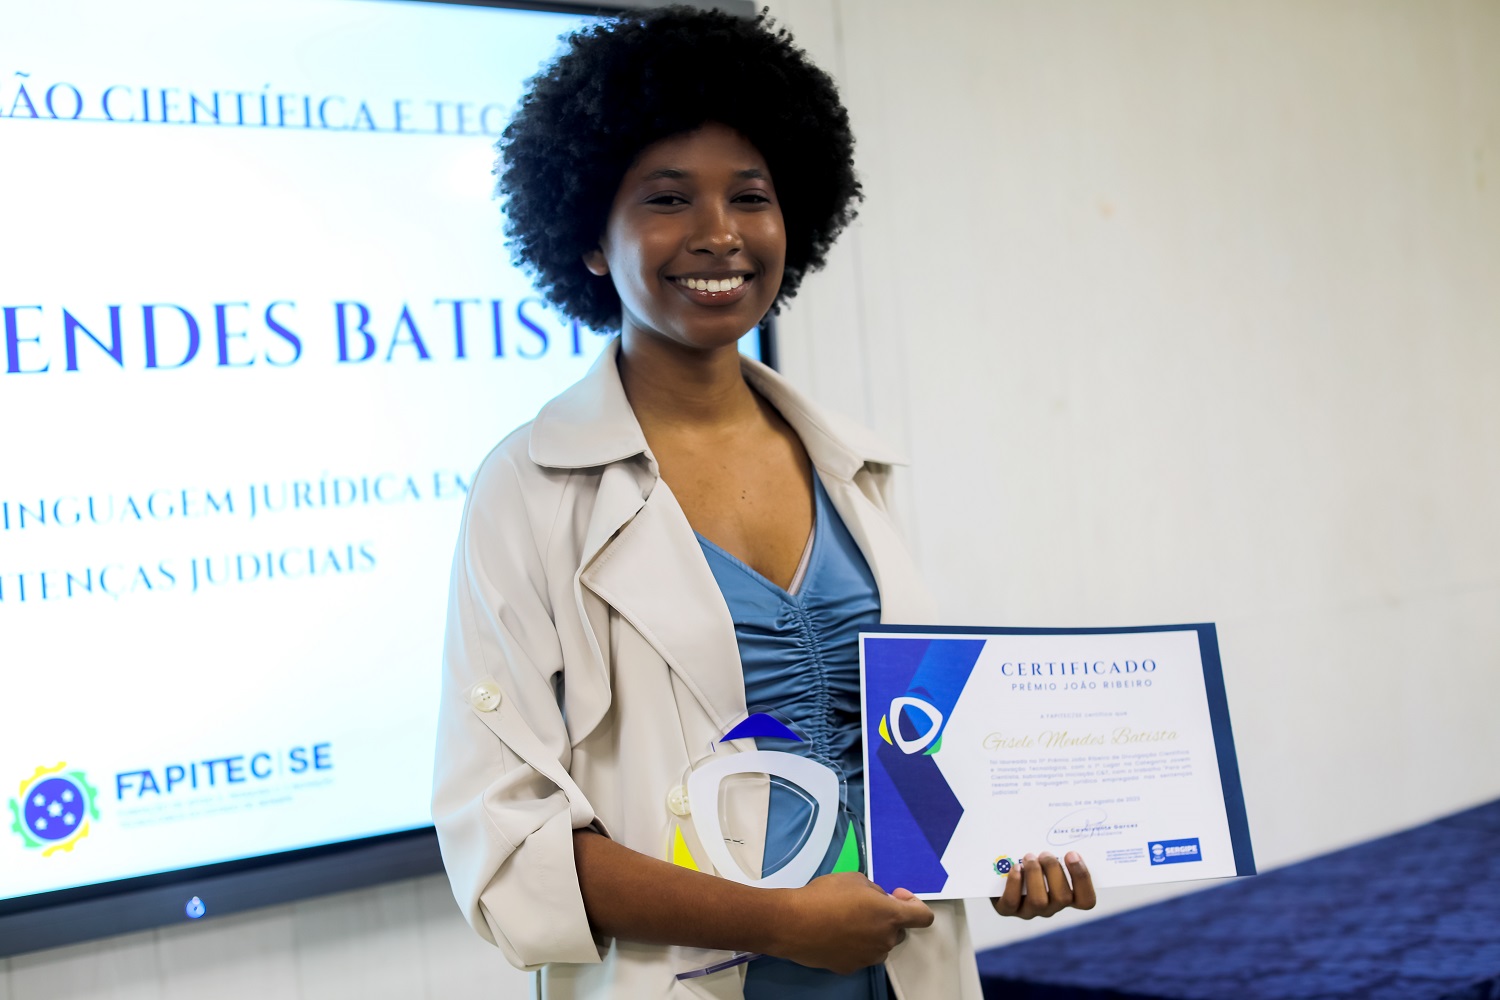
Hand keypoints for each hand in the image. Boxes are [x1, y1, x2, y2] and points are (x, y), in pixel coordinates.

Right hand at [771, 872, 934, 973]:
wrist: (794, 923)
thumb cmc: (825, 895)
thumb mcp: (855, 878)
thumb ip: (875, 891)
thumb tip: (879, 900)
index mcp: (890, 916)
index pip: (924, 917)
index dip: (914, 904)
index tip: (896, 896)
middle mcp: (885, 940)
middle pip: (899, 931)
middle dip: (887, 918)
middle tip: (864, 905)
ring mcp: (869, 957)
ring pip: (880, 944)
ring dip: (872, 933)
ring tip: (847, 920)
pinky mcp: (851, 967)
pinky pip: (861, 954)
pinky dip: (855, 945)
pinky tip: (836, 933)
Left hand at [991, 851, 1096, 918]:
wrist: (999, 871)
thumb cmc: (1030, 859)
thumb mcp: (1045, 855)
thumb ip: (1057, 849)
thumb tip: (1058, 825)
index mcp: (1066, 896)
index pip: (1086, 900)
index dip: (1082, 878)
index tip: (1071, 854)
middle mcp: (1050, 907)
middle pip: (1063, 898)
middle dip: (1054, 870)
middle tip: (1045, 854)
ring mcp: (1029, 911)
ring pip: (1039, 901)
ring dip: (1035, 875)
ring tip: (1029, 857)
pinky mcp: (1006, 910)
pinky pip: (1012, 902)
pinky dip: (1014, 883)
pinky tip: (1016, 867)